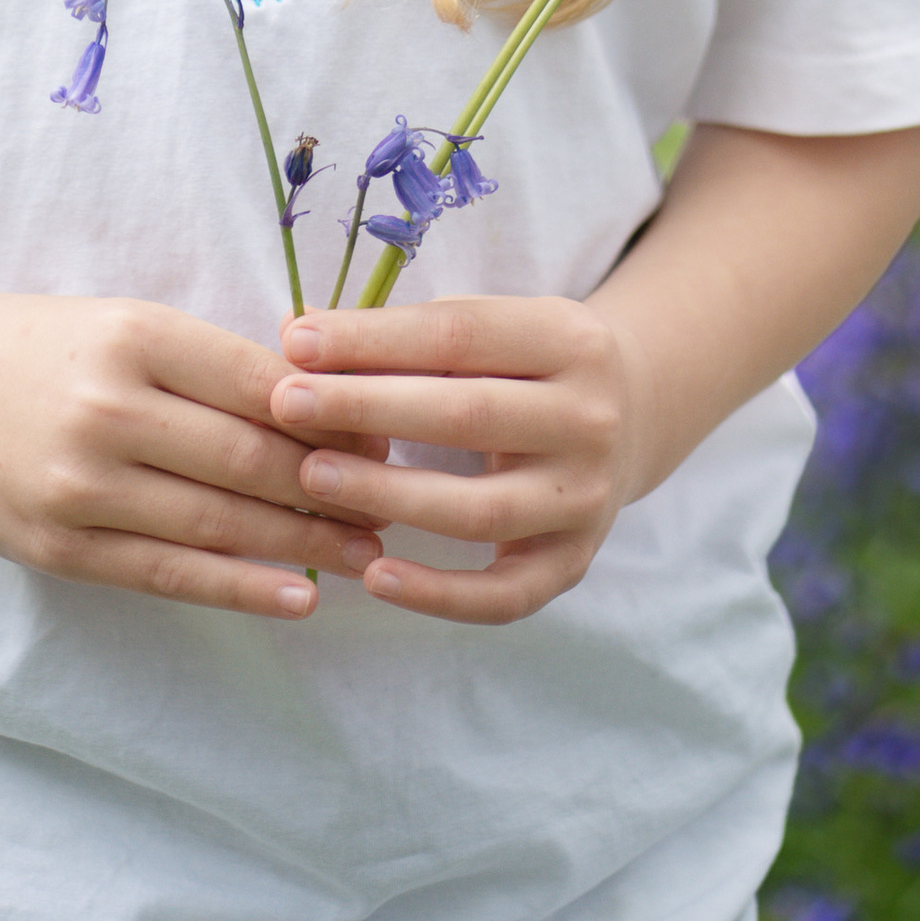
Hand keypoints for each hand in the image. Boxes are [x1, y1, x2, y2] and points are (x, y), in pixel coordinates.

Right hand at [0, 285, 387, 619]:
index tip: (388, 434)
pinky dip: (241, 586)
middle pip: (247, 457)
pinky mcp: (59, 547)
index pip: (259, 382)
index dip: (332, 415)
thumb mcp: (129, 326)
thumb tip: (327, 410)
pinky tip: (298, 594)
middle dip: (333, 486)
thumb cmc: (49, 348)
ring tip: (370, 553)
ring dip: (305, 543)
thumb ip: (215, 365)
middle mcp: (108, 407)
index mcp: (135, 334)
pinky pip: (166, 574)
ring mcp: (79, 484)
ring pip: (216, 522)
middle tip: (399, 503)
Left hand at [269, 298, 642, 624]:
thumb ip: (402, 334)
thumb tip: (296, 336)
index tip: (296, 343)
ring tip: (313, 477)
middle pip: (467, 414)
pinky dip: (439, 594)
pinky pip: (503, 595)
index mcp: (566, 339)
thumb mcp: (491, 326)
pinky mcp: (573, 563)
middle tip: (286, 404)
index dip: (374, 338)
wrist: (633, 415)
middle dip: (367, 408)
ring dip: (390, 495)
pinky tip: (374, 576)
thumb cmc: (527, 362)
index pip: (459, 334)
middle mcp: (588, 418)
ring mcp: (586, 498)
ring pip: (480, 509)